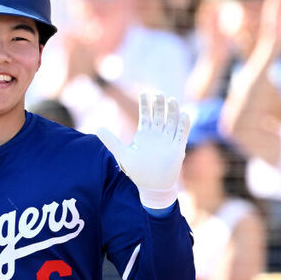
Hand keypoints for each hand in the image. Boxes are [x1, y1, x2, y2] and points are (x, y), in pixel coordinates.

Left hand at [96, 93, 190, 208]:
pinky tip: (183, 115)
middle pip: (159, 115)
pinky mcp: (178, 148)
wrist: (153, 186)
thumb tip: (97, 128)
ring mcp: (168, 140)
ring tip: (171, 100)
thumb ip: (111, 141)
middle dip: (159, 104)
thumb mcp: (123, 155)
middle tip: (158, 94)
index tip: (144, 93)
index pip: (146, 115)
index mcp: (145, 134)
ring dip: (172, 111)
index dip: (145, 104)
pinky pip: (182, 134)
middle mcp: (157, 134)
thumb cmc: (138, 171)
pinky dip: (183, 125)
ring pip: (172, 121)